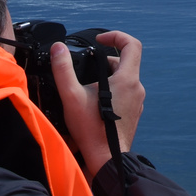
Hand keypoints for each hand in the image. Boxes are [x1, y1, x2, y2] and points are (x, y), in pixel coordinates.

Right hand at [52, 31, 143, 181]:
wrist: (106, 159)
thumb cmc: (91, 130)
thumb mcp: (72, 96)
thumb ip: (63, 69)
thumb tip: (58, 49)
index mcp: (127, 79)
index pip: (131, 45)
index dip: (116, 36)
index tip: (100, 40)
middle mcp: (136, 88)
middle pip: (126, 61)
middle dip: (105, 59)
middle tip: (87, 66)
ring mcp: (137, 101)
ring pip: (125, 78)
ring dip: (107, 75)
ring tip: (87, 85)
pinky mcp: (133, 112)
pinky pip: (125, 92)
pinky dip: (111, 90)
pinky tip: (94, 101)